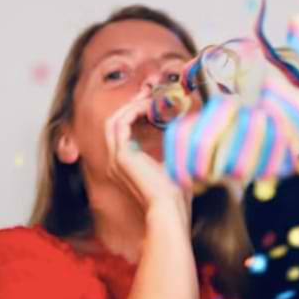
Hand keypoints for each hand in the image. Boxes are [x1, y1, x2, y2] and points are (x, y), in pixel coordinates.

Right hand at [105, 94, 189, 221]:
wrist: (170, 208)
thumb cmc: (176, 193)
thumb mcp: (173, 164)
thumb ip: (171, 147)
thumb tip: (184, 129)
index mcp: (127, 163)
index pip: (124, 129)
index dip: (136, 111)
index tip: (154, 100)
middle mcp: (116, 160)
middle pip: (116, 121)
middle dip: (131, 103)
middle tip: (149, 90)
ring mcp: (115, 158)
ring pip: (115, 120)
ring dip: (132, 105)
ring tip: (151, 97)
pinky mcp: (120, 156)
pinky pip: (120, 123)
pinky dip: (133, 111)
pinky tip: (150, 106)